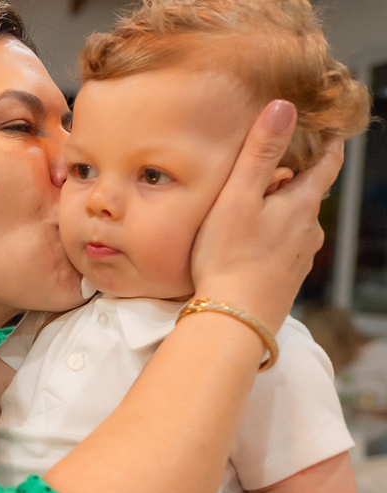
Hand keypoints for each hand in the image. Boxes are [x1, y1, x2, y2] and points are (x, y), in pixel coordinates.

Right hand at [191, 100, 344, 332]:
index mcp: (302, 205)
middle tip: (260, 175)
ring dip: (278, 214)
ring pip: (294, 225)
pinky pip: (282, 250)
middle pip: (306, 195)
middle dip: (289, 182)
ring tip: (247, 213)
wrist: (233, 318)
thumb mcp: (239, 197)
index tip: (330, 130)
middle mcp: (309, 230)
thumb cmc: (229, 256)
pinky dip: (270, 241)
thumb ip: (260, 152)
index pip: (327, 165)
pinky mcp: (285, 280)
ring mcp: (299, 258)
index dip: (330, 145)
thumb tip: (283, 106)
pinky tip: (247, 248)